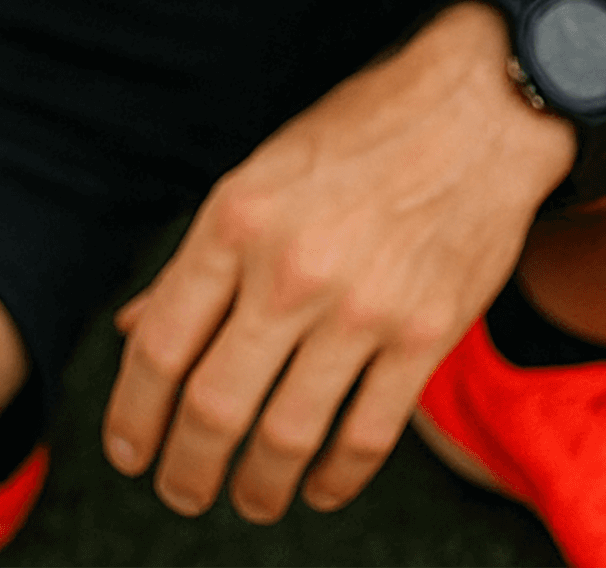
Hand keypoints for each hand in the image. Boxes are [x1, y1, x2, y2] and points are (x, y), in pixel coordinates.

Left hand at [101, 2, 575, 523]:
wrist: (477, 107)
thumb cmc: (359, 134)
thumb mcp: (261, 175)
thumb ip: (199, 260)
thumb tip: (133, 328)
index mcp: (236, 219)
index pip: (161, 346)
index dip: (133, 415)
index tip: (128, 451)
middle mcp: (290, 268)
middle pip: (214, 408)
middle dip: (186, 471)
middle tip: (182, 492)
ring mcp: (361, 306)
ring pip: (286, 438)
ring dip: (258, 490)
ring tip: (250, 499)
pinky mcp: (424, 333)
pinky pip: (366, 437)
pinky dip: (335, 480)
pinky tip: (320, 488)